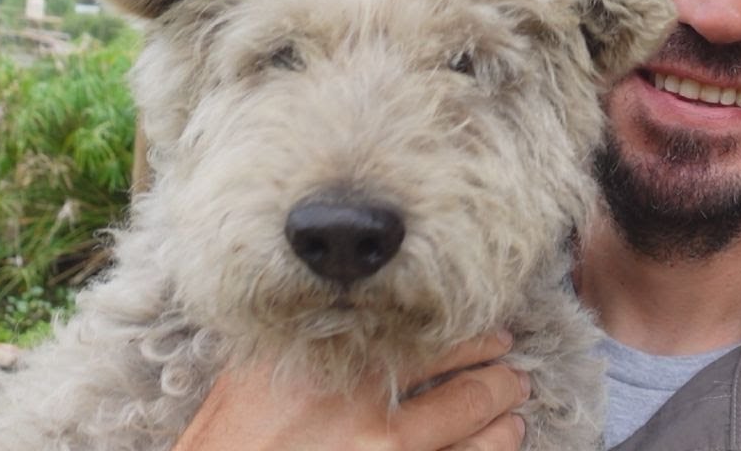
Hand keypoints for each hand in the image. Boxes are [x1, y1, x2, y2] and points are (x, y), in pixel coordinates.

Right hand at [172, 331, 528, 450]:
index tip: (491, 330)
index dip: (472, 337)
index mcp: (340, 374)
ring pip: (473, 444)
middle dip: (499, 381)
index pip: (431, 344)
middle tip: (514, 372)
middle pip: (464, 393)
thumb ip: (306, 340)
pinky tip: (497, 448)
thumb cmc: (226, 442)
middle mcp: (369, 421)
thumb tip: (342, 305)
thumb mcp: (255, 376)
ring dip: (502, 428)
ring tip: (514, 417)